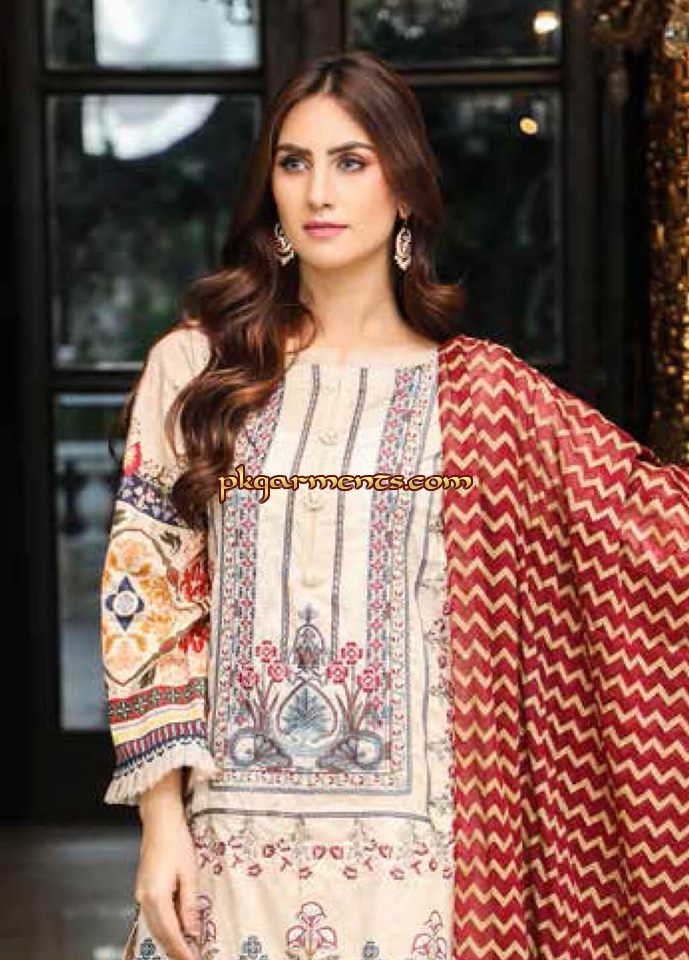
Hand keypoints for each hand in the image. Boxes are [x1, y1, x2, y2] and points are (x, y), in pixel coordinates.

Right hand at [134, 810, 201, 959]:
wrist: (160, 821)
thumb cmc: (176, 841)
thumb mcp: (189, 873)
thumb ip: (189, 904)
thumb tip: (191, 930)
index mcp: (156, 896)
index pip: (170, 933)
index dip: (182, 950)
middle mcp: (144, 898)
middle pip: (159, 933)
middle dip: (174, 950)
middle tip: (190, 959)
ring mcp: (141, 893)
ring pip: (154, 926)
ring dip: (168, 940)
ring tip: (185, 950)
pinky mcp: (143, 888)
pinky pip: (152, 915)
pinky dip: (164, 927)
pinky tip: (175, 929)